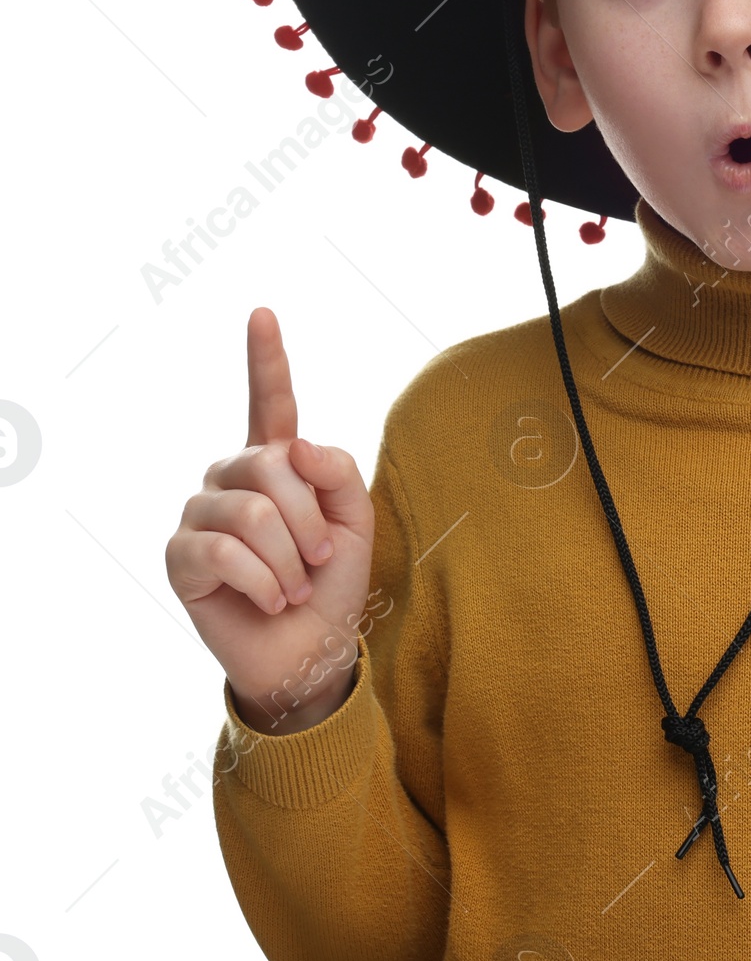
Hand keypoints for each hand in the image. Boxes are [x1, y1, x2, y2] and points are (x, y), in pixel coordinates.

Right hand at [166, 308, 375, 734]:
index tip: (262, 312)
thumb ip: (339, 473)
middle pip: (273, 468)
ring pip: (252, 515)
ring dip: (291, 561)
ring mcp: (202, 513)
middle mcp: (233, 477)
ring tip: (294, 586)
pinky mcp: (181, 557)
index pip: (271, 401)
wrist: (310, 648)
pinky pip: (226, 553)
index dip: (265, 357)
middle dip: (311, 522)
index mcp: (278, 460)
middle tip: (321, 562)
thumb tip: (294, 446)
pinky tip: (270, 599)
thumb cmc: (333, 583)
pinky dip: (264, 582)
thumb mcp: (358, 521)